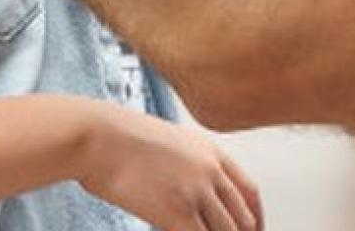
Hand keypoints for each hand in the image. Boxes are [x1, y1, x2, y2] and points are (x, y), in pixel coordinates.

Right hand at [77, 104, 262, 230]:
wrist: (99, 137)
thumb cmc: (120, 138)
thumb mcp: (168, 141)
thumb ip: (188, 165)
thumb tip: (191, 190)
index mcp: (211, 151)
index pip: (249, 191)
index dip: (255, 217)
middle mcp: (211, 171)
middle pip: (242, 217)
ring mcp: (197, 191)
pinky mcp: (178, 212)